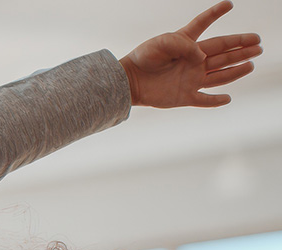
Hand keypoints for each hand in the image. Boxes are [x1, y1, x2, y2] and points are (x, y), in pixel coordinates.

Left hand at [119, 1, 261, 107]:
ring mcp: (190, 79)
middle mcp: (192, 60)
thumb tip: (202, 58)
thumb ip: (184, 46)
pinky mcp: (185, 96)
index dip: (215, 13)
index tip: (228, 4)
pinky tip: (227, 98)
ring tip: (251, 62)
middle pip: (222, 52)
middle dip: (241, 46)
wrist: (129, 81)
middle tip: (258, 42)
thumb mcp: (162, 43)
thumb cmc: (143, 58)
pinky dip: (216, 101)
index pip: (202, 24)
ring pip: (220, 74)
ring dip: (236, 69)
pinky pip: (204, 100)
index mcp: (185, 43)